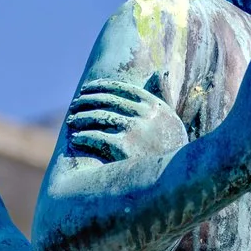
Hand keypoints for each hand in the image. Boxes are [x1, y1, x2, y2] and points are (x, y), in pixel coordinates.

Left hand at [60, 74, 186, 164]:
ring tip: (71, 121)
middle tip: (74, 105)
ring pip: (99, 117)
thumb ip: (164, 96)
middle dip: (87, 101)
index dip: (101, 86)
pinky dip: (83, 136)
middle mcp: (145, 114)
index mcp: (156, 106)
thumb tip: (160, 71)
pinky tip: (76, 138)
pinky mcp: (124, 148)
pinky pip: (96, 137)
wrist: (178, 179)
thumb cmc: (174, 152)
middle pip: (108, 101)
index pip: (122, 88)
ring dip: (81, 117)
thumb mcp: (173, 121)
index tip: (87, 89)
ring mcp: (135, 130)